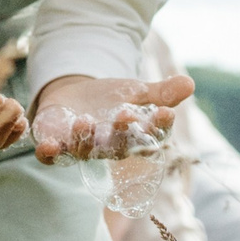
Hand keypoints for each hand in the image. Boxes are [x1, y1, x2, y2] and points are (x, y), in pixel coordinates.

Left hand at [31, 73, 193, 162]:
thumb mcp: (135, 92)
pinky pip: (52, 157)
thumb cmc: (110, 100)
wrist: (73, 97)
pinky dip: (49, 153)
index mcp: (132, 136)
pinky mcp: (55, 147)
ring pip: (85, 151)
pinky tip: (49, 145)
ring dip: (85, 138)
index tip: (166, 113)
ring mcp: (81, 149)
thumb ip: (160, 92)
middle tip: (126, 115)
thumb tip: (190, 83)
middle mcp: (108, 147)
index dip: (158, 127)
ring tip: (85, 120)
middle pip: (118, 146)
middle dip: (122, 133)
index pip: (150, 136)